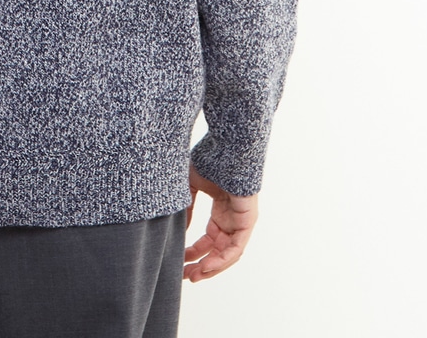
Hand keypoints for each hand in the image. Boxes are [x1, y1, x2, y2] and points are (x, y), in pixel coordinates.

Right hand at [183, 160, 258, 281]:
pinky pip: (236, 249)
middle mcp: (232, 220)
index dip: (194, 252)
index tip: (179, 260)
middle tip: (185, 276)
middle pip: (218, 251)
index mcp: (221, 212)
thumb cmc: (209, 161)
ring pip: (227, 254)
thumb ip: (186, 208)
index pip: (209, 240)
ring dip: (210, 267)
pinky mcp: (247, 222)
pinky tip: (206, 266)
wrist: (226, 149)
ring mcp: (241, 222)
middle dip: (201, 265)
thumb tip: (179, 229)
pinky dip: (221, 260)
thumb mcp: (190, 186)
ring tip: (193, 276)